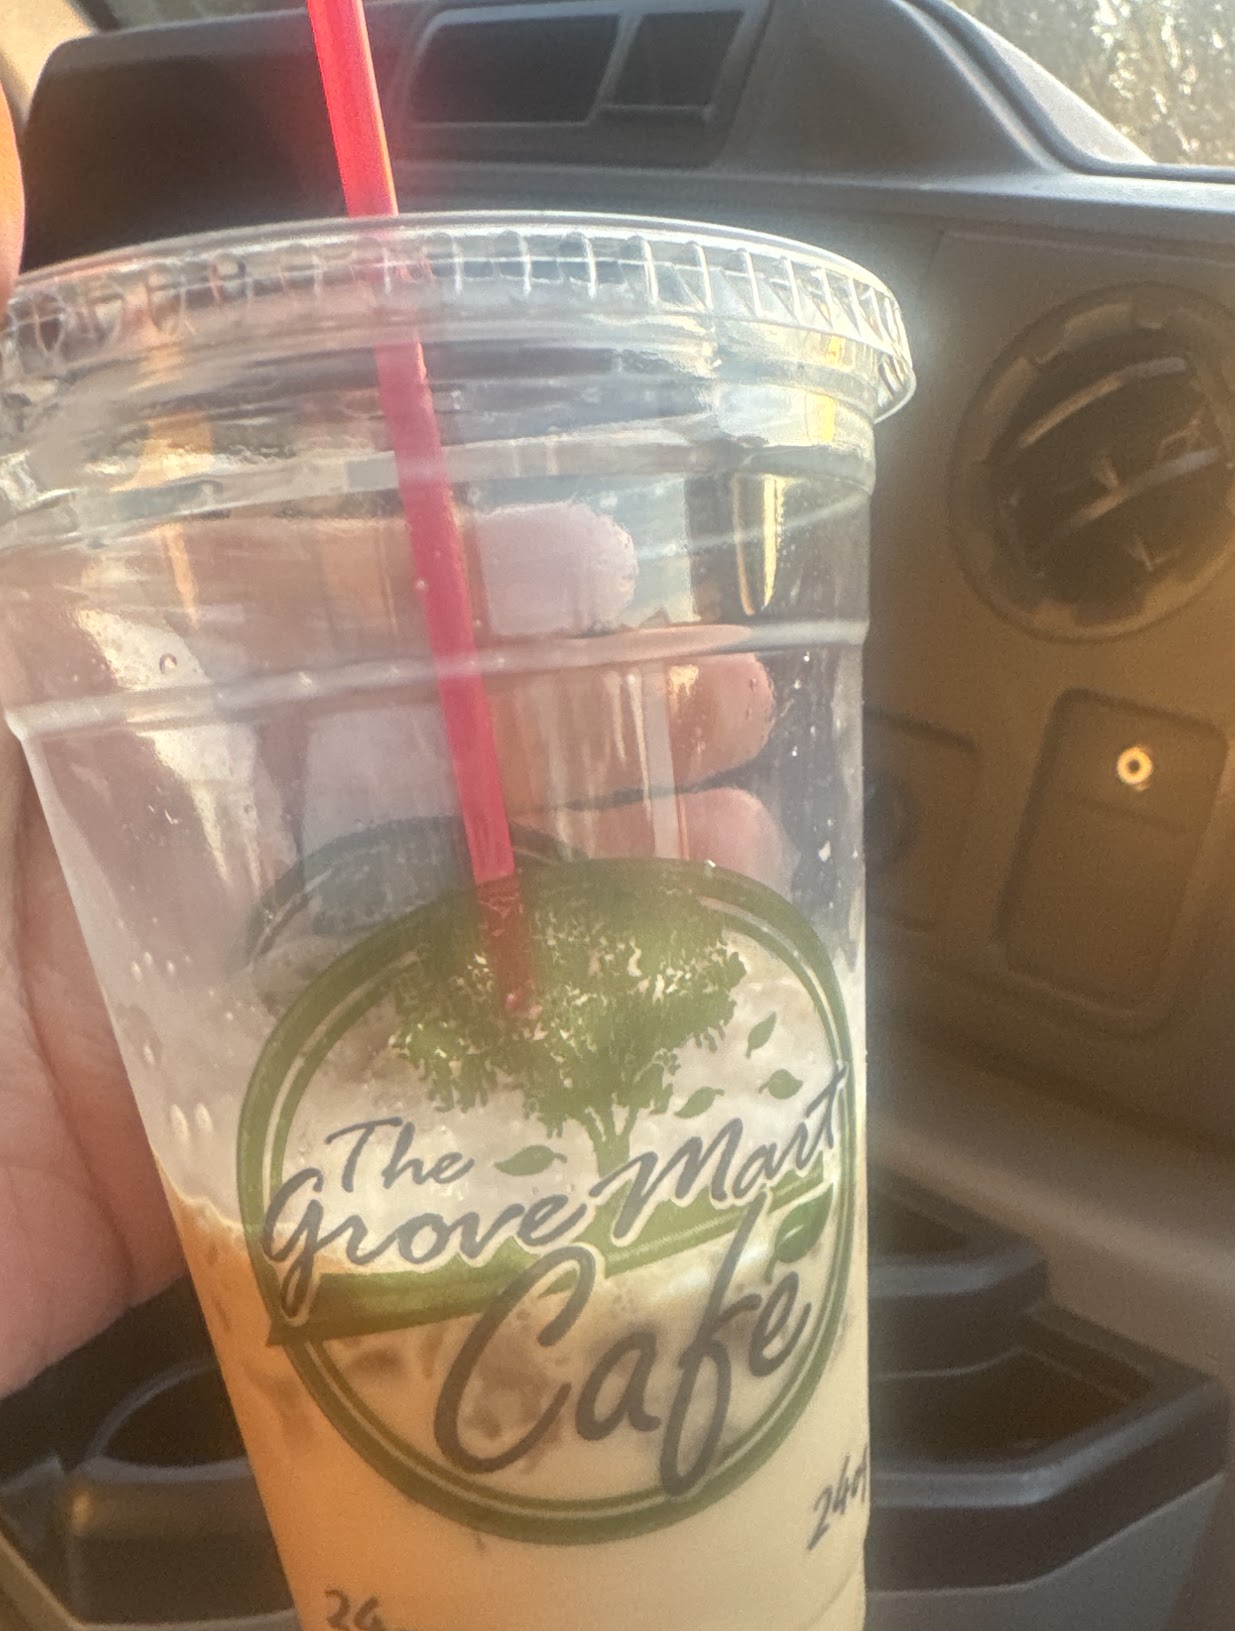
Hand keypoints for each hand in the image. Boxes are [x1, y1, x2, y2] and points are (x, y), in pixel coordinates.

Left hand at [0, 243, 780, 1398]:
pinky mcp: (250, 1137)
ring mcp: (227, 985)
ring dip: (601, 882)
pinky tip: (651, 1028)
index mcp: (104, 700)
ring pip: (445, 917)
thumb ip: (12, 466)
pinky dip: (541, 1064)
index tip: (602, 569)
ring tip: (740, 856)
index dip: (463, 578)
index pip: (308, 605)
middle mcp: (187, 830)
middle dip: (584, 725)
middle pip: (416, 759)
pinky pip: (415, 1093)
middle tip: (728, 707)